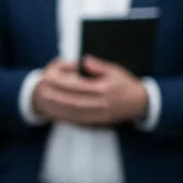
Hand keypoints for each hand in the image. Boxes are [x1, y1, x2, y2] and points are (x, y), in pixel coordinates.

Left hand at [30, 57, 147, 125]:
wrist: (139, 103)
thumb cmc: (125, 84)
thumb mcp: (115, 70)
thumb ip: (98, 66)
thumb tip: (84, 60)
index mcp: (105, 88)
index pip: (79, 86)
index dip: (62, 83)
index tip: (49, 78)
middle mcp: (102, 103)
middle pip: (74, 101)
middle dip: (56, 98)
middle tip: (42, 91)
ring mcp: (100, 114)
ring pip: (74, 113)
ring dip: (58, 109)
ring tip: (45, 103)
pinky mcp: (98, 122)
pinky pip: (79, 122)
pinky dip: (66, 118)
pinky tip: (55, 114)